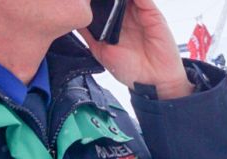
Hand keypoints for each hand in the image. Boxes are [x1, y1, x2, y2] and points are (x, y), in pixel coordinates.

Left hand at [78, 0, 192, 99]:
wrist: (152, 82)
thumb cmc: (130, 69)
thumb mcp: (101, 51)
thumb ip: (89, 35)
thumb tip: (74, 21)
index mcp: (114, 22)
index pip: (104, 3)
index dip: (94, 1)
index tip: (81, 0)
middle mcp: (127, 15)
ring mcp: (139, 13)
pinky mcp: (152, 14)